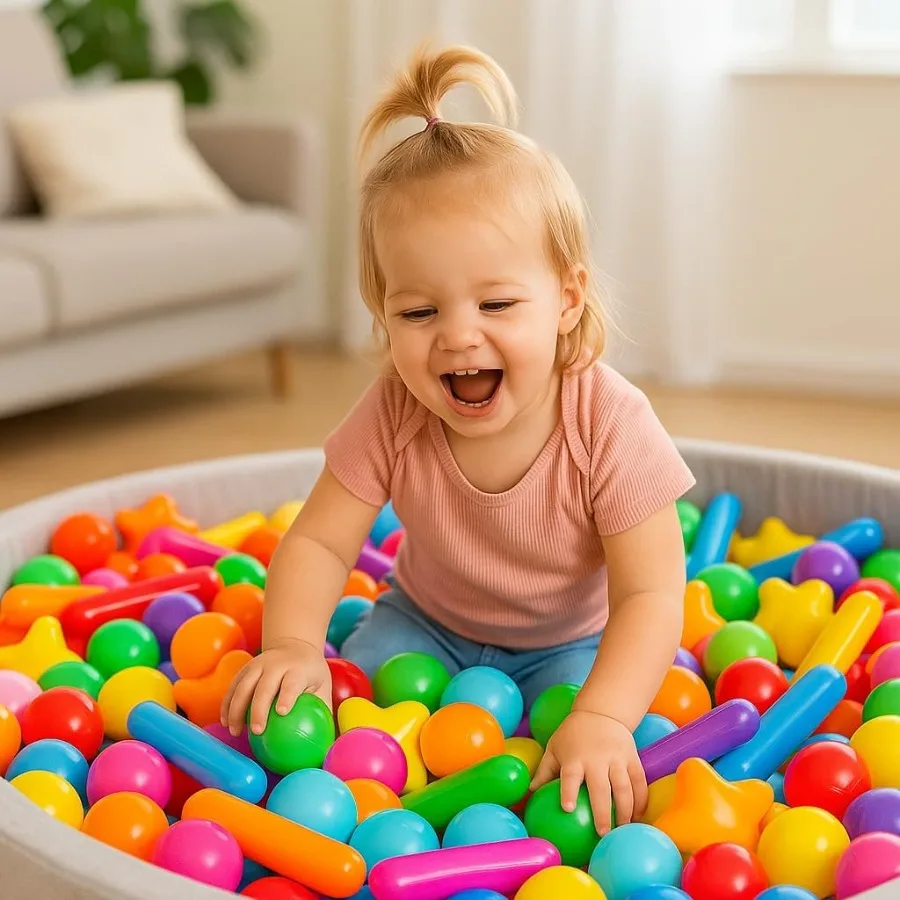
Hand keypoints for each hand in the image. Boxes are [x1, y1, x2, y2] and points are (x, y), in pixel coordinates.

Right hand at [220, 638, 331, 736]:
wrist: (294, 645)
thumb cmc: (311, 673)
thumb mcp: (323, 686)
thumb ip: (324, 712)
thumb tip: (329, 746)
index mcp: (298, 668)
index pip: (291, 682)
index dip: (287, 696)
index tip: (282, 713)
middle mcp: (277, 664)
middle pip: (265, 686)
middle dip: (259, 708)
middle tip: (257, 731)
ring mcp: (259, 664)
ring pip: (244, 685)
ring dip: (236, 708)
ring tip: (235, 730)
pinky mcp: (246, 668)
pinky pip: (234, 686)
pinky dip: (227, 702)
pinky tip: (225, 721)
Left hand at [529, 710, 647, 834]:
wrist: (601, 712)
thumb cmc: (573, 735)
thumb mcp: (555, 747)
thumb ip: (544, 770)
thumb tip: (529, 792)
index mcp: (575, 757)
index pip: (570, 776)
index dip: (568, 791)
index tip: (567, 808)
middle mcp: (597, 758)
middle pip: (601, 787)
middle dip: (603, 811)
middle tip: (603, 833)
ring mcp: (617, 758)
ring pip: (624, 787)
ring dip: (625, 810)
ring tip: (623, 829)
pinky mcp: (632, 758)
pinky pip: (639, 781)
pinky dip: (641, 800)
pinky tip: (639, 816)